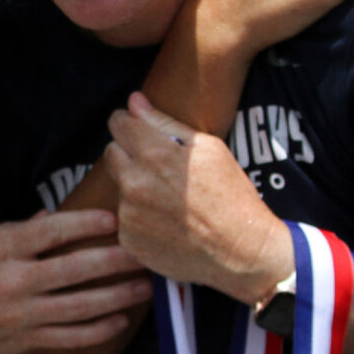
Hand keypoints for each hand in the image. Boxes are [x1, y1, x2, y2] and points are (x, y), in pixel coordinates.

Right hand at [0, 209, 153, 353]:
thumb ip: (5, 229)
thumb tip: (48, 217)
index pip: (49, 232)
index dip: (84, 223)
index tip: (112, 219)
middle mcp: (10, 284)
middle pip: (74, 269)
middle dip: (114, 260)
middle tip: (144, 252)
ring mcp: (18, 317)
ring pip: (79, 306)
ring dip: (116, 297)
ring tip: (144, 287)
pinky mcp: (22, 341)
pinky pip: (68, 337)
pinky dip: (97, 331)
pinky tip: (119, 321)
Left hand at [106, 92, 292, 304]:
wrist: (241, 252)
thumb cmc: (232, 196)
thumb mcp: (210, 150)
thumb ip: (165, 123)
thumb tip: (134, 101)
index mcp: (154, 154)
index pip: (118, 124)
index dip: (128, 123)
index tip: (137, 129)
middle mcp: (134, 183)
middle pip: (112, 152)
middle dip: (130, 153)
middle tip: (159, 166)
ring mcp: (129, 215)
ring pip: (119, 186)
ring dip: (135, 186)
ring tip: (168, 198)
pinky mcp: (128, 240)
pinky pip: (124, 218)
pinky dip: (139, 217)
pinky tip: (166, 221)